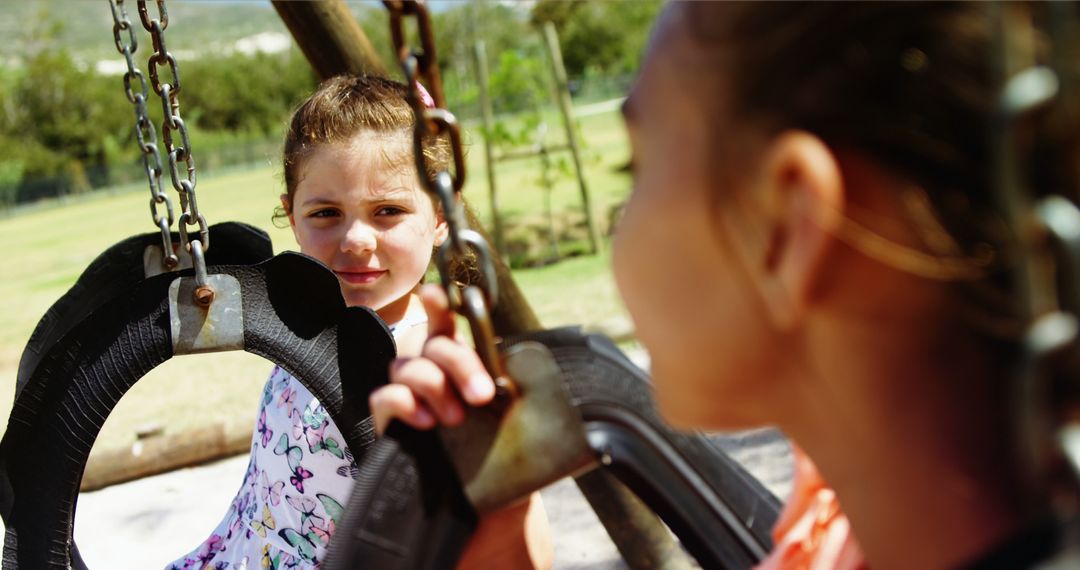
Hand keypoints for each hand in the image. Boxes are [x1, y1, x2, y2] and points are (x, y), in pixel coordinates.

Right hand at [370, 284, 497, 433]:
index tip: (435, 293)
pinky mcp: (387, 413)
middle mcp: (426, 363)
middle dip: (461, 365)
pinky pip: (384, 397)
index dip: (438, 304)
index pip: (444, 321)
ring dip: (435, 388)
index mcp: (453, 353)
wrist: (466, 474)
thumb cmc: (484, 432)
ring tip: (457, 419)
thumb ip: (498, 382)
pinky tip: (427, 422)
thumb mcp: (497, 404)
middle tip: (482, 396)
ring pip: (408, 368)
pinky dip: (405, 404)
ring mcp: (404, 387)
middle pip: (435, 344)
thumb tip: (505, 369)